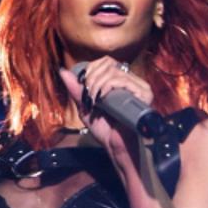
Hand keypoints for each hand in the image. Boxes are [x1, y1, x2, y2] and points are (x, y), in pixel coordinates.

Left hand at [58, 57, 153, 174]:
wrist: (115, 146)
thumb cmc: (104, 129)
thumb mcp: (85, 106)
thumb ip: (75, 89)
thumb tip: (63, 71)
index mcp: (119, 82)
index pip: (106, 62)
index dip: (91, 68)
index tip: (84, 84)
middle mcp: (130, 82)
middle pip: (109, 63)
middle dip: (92, 77)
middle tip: (88, 94)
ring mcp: (138, 87)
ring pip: (114, 71)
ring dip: (98, 84)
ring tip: (94, 100)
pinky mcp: (143, 94)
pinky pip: (123, 80)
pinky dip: (108, 86)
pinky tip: (102, 98)